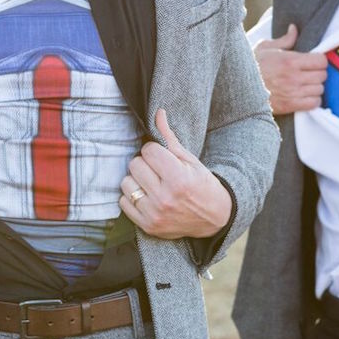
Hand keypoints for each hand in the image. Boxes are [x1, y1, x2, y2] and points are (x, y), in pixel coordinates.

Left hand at [119, 109, 231, 239]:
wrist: (215, 217)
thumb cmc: (201, 184)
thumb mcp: (190, 159)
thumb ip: (169, 137)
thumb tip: (158, 113)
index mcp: (178, 178)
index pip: (148, 150)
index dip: (154, 150)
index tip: (163, 157)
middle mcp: (165, 198)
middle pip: (135, 165)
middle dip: (145, 163)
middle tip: (157, 170)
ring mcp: (155, 214)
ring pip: (126, 183)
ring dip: (136, 180)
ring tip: (151, 182)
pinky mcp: (148, 226)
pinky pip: (123, 203)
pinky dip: (131, 197)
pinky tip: (146, 196)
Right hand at [253, 23, 326, 113]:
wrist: (237, 86)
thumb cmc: (251, 65)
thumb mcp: (265, 48)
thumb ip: (284, 40)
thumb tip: (294, 28)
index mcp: (289, 60)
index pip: (321, 61)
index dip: (319, 60)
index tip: (313, 61)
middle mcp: (293, 77)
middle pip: (322, 75)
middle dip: (318, 73)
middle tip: (309, 73)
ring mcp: (293, 92)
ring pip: (319, 89)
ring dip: (315, 87)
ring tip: (306, 84)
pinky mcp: (290, 105)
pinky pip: (313, 103)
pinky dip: (312, 100)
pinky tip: (305, 96)